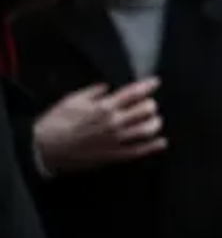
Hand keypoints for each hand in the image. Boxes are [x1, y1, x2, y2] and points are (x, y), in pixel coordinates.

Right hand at [32, 78, 166, 174]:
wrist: (44, 148)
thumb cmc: (55, 122)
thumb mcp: (72, 100)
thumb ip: (93, 92)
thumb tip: (107, 88)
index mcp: (104, 106)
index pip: (134, 92)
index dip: (148, 85)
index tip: (155, 82)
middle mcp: (114, 122)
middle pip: (146, 110)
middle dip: (150, 104)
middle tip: (149, 104)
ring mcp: (116, 140)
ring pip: (148, 129)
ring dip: (155, 122)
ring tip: (154, 120)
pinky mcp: (114, 155)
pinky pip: (140, 151)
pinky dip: (153, 146)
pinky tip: (161, 141)